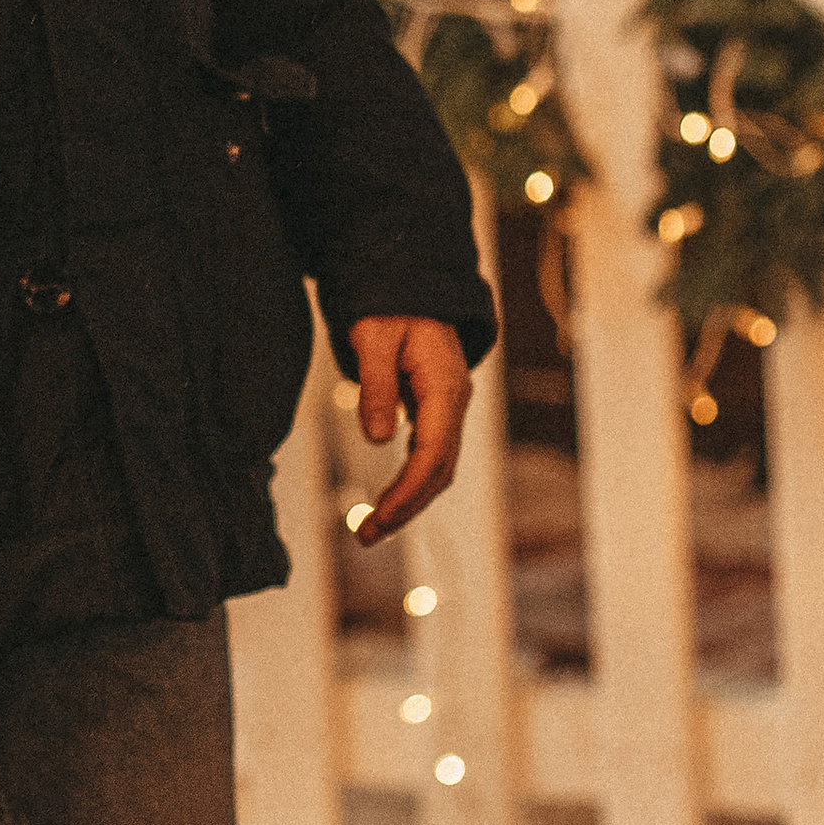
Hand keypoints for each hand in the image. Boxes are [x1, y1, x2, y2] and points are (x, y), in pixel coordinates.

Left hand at [347, 317, 471, 543]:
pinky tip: (388, 502)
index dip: (409, 490)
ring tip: (372, 529)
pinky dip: (412, 483)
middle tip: (367, 535)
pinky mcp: (438, 411)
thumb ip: (376, 386)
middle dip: (408, 507)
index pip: (434, 451)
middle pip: (440, 469)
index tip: (381, 517)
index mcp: (445, 384)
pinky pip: (431, 455)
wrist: (412, 288)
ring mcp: (450, 408)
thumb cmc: (390, 307)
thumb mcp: (373, 337)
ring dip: (410, 501)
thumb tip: (379, 440)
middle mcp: (456, 401)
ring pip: (439, 468)